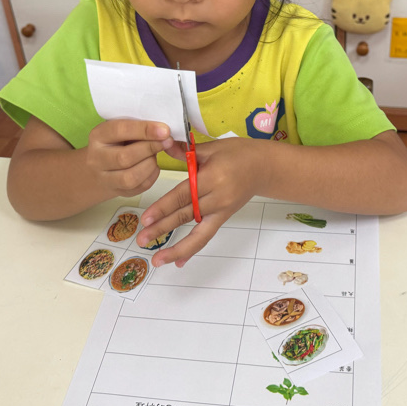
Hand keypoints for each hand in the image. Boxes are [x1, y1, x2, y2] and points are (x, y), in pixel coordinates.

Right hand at [84, 119, 173, 197]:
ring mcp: (104, 178)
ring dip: (150, 165)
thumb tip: (163, 131)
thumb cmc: (117, 143)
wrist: (100, 167)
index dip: (144, 130)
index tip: (164, 130)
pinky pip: (138, 188)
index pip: (120, 130)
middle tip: (167, 142)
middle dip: (150, 149)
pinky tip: (153, 166)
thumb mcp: (122, 130)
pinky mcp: (117, 192)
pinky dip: (151, 176)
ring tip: (155, 155)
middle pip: (124, 157)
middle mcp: (96, 158)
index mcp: (98, 135)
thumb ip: (139, 128)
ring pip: (130, 178)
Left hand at [136, 137, 265, 267]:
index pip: (184, 195)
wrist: (264, 167)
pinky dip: (192, 249)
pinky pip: (206, 236)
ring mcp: (222, 210)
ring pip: (197, 233)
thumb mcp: (213, 147)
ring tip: (157, 260)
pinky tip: (178, 262)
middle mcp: (218, 198)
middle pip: (186, 216)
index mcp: (213, 177)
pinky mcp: (223, 217)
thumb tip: (162, 143)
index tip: (146, 218)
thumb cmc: (240, 153)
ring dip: (176, 248)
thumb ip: (186, 151)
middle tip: (142, 239)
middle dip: (162, 229)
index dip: (163, 207)